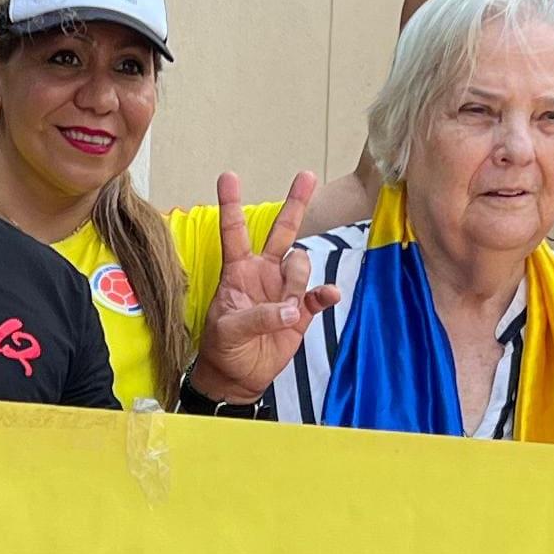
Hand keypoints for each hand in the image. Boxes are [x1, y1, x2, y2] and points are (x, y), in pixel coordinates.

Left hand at [189, 171, 342, 406]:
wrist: (238, 377)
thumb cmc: (223, 348)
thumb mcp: (228, 331)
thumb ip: (257, 316)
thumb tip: (290, 309)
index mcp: (238, 271)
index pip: (235, 232)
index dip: (231, 204)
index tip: (228, 176)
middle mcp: (264, 273)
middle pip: (282, 232)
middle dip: (295, 204)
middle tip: (307, 176)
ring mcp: (284, 290)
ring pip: (300, 265)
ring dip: (294, 281)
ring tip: (284, 310)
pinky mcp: (302, 311)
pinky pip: (319, 295)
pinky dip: (326, 294)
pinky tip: (330, 295)